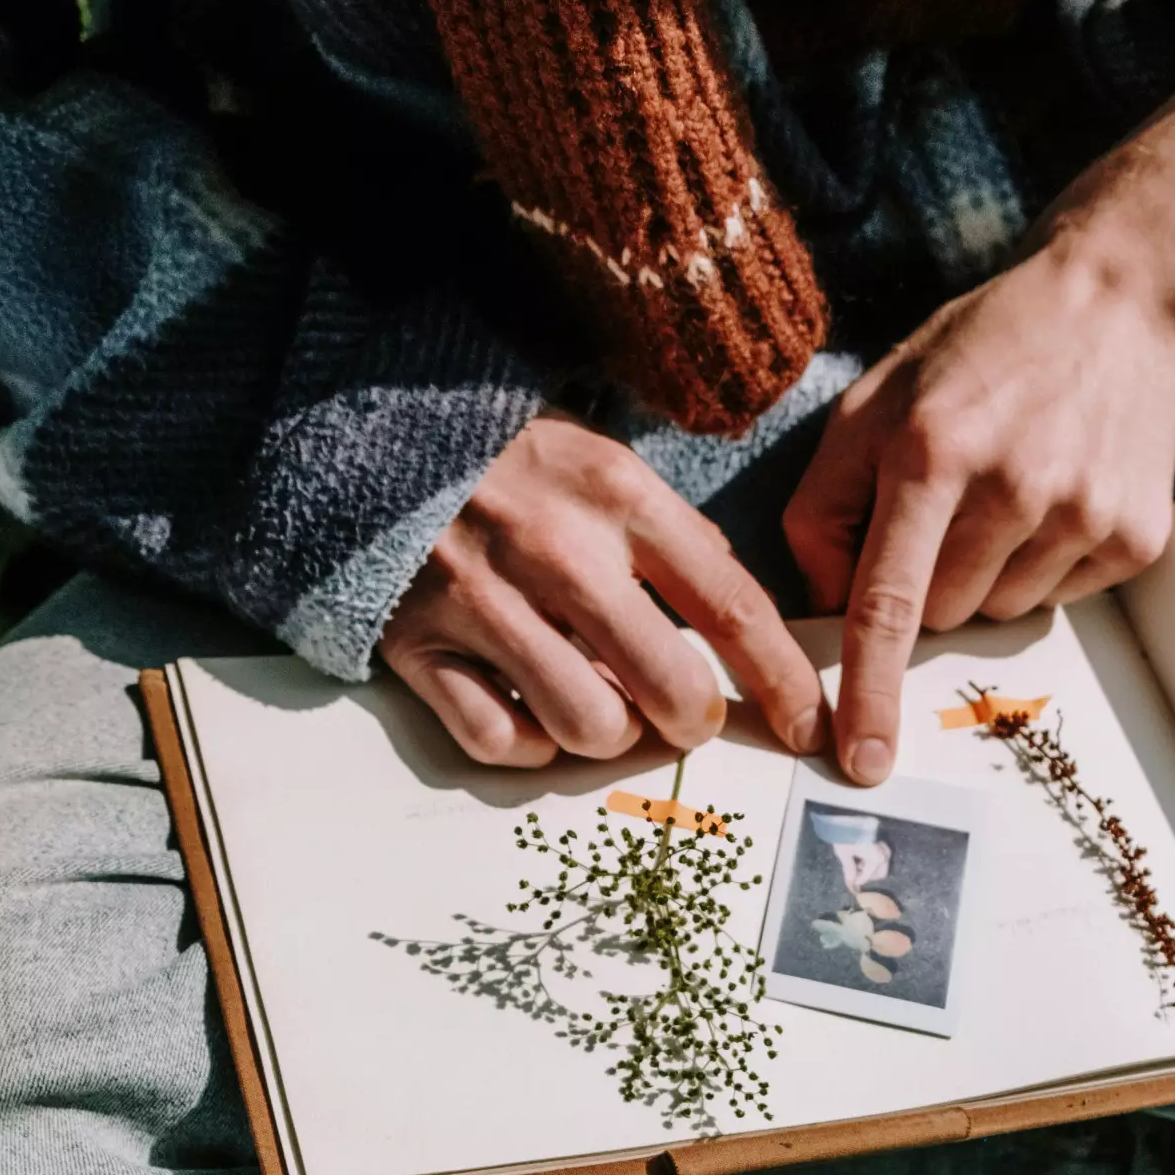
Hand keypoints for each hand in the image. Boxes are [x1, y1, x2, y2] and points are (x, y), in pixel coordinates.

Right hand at [383, 414, 824, 768]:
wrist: (367, 430)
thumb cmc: (510, 459)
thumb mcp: (605, 465)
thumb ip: (675, 540)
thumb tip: (742, 628)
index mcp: (618, 497)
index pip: (730, 606)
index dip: (781, 681)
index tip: (807, 727)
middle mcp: (554, 551)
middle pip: (668, 689)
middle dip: (690, 721)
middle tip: (682, 715)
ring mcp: (482, 601)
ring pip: (588, 727)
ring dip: (607, 736)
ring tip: (598, 704)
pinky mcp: (418, 644)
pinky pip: (497, 740)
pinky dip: (526, 745)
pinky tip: (531, 711)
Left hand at [783, 233, 1174, 783]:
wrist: (1121, 302)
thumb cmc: (984, 350)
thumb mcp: (877, 399)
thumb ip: (826, 502)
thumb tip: (825, 606)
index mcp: (931, 451)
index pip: (887, 602)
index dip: (868, 690)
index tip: (861, 759)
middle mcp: (1012, 488)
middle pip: (943, 618)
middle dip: (932, 582)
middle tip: (954, 504)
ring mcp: (1082, 515)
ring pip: (1001, 614)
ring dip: (991, 574)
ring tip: (1013, 487)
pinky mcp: (1134, 536)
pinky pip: (1060, 599)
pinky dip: (1047, 563)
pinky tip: (1059, 492)